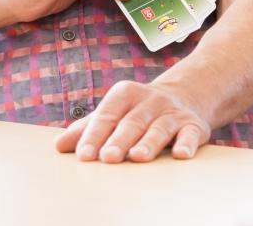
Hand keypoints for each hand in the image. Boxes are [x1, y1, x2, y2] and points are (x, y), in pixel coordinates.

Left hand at [55, 80, 211, 162]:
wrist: (186, 95)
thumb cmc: (139, 110)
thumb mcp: (114, 113)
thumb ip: (88, 128)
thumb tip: (59, 146)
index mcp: (124, 94)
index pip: (107, 116)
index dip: (94, 135)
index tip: (83, 155)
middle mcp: (149, 100)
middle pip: (132, 122)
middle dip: (119, 140)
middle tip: (108, 158)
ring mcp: (172, 112)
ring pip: (159, 128)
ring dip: (149, 143)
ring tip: (138, 157)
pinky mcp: (193, 125)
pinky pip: (190, 134)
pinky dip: (186, 143)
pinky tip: (181, 154)